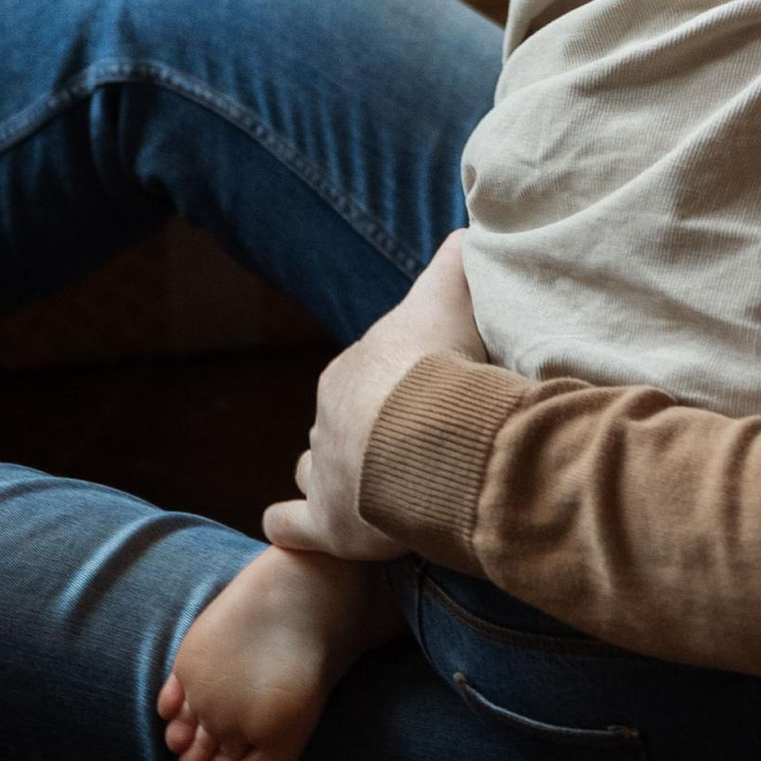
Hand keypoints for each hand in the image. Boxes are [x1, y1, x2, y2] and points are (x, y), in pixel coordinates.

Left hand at [264, 230, 484, 563]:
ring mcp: (324, 469)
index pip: (370, 373)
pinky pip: (291, 523)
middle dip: (371, 431)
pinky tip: (307, 529)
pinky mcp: (326, 523)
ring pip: (317, 467)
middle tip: (420, 445)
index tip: (433, 395)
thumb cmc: (445, 363)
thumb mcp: (452, 294)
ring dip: (338, 476)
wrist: (434, 432)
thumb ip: (458, 260)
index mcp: (355, 367)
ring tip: (374, 490)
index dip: (400, 385)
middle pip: (344, 421)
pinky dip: (295, 526)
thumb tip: (469, 231)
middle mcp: (328, 416)